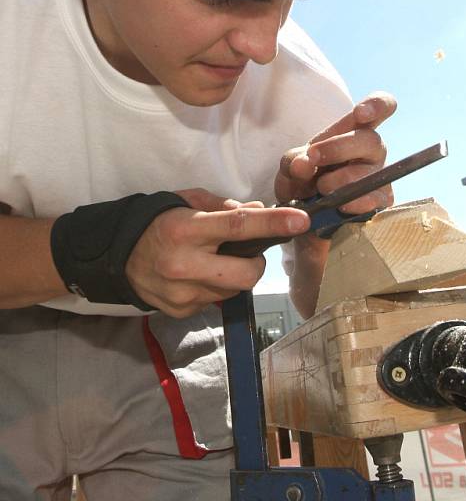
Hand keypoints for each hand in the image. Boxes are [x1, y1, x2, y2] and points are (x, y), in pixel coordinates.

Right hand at [125, 188, 308, 317]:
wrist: (117, 256)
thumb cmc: (158, 221)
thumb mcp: (187, 202)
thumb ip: (224, 207)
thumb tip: (260, 211)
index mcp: (187, 229)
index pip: (239, 226)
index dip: (273, 224)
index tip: (301, 220)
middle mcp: (185, 264)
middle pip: (247, 274)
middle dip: (257, 264)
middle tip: (247, 253)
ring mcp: (183, 293)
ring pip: (233, 291)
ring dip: (234, 276)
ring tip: (213, 262)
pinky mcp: (181, 312)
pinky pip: (215, 301)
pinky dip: (215, 288)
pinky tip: (197, 276)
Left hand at [275, 91, 396, 213]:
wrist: (303, 212)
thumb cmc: (304, 178)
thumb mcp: (292, 165)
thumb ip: (294, 161)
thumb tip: (302, 165)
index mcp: (354, 130)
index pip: (380, 107)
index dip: (377, 105)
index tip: (360, 113)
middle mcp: (372, 150)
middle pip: (370, 140)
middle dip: (338, 148)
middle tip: (313, 158)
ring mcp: (380, 176)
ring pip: (371, 173)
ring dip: (341, 181)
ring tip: (320, 189)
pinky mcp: (381, 202)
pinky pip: (374, 201)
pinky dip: (354, 204)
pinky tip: (340, 206)